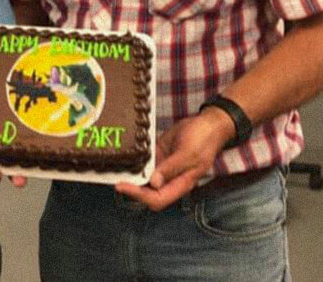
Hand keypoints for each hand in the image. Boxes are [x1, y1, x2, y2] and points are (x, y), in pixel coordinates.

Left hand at [114, 109, 230, 210]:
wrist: (208, 123)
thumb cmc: (203, 140)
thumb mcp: (189, 154)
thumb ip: (171, 168)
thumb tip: (153, 183)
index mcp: (180, 184)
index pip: (157, 199)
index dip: (139, 196)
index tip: (123, 186)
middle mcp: (170, 178)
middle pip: (147, 191)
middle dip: (131, 187)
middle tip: (114, 178)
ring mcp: (163, 166)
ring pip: (143, 176)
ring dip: (130, 173)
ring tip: (113, 167)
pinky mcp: (159, 153)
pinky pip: (144, 160)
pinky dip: (134, 158)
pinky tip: (124, 154)